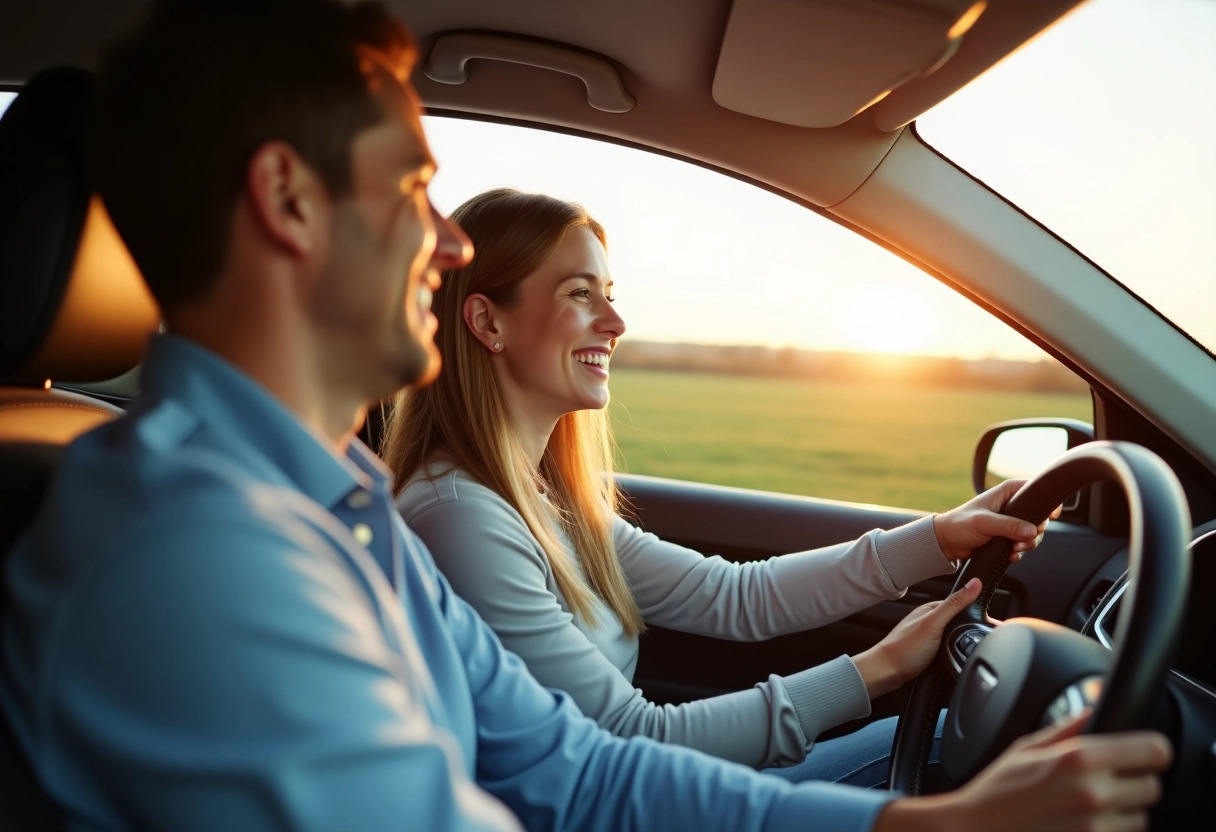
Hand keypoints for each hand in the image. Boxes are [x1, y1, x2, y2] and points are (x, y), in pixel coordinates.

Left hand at [852, 577, 982, 698]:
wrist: (887, 673)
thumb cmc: (905, 648)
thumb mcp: (934, 623)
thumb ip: (955, 604)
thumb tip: (975, 583)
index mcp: (932, 609)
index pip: (962, 604)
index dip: (979, 612)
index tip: (995, 622)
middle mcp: (931, 621)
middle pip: (960, 622)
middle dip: (973, 629)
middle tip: (988, 638)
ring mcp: (930, 637)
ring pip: (956, 637)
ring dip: (965, 642)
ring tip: (976, 647)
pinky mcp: (930, 652)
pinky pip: (950, 649)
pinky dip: (957, 652)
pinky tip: (961, 657)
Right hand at [874, 713, 1171, 831]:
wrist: (976, 830)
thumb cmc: (996, 791)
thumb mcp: (1027, 747)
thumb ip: (1068, 728)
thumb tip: (1093, 706)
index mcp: (1079, 758)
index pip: (1153, 751)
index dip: (1151, 751)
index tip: (1144, 753)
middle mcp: (1093, 793)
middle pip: (1152, 788)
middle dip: (1133, 783)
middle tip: (1107, 782)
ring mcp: (1096, 828)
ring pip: (1140, 818)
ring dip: (1123, 813)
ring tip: (1088, 807)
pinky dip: (1109, 831)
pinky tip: (1082, 823)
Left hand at [933, 479, 1060, 562]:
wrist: (946, 542)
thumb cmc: (959, 524)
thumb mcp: (984, 522)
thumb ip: (1008, 525)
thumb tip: (1032, 531)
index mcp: (1008, 492)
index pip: (1035, 490)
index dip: (1047, 502)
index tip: (1051, 516)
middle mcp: (1012, 505)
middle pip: (1039, 516)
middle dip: (1036, 531)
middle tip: (1026, 540)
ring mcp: (1011, 522)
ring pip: (1033, 533)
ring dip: (1028, 544)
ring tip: (1015, 550)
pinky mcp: (1007, 537)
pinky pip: (1023, 544)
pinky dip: (1020, 551)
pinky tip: (1012, 556)